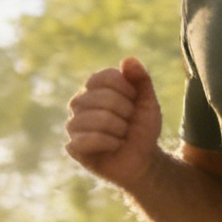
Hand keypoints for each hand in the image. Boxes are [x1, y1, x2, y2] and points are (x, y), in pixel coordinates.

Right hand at [65, 58, 162, 189]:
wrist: (142, 161)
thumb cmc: (141, 129)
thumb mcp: (148, 102)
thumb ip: (141, 79)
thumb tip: (128, 59)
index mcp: (93, 87)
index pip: (107, 76)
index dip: (128, 91)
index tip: (134, 103)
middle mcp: (78, 102)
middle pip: (105, 98)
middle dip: (126, 114)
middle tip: (127, 124)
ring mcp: (73, 124)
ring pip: (100, 119)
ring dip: (120, 131)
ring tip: (121, 136)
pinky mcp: (73, 147)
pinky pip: (90, 139)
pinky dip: (110, 144)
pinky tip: (113, 147)